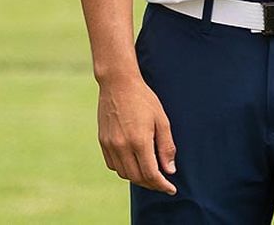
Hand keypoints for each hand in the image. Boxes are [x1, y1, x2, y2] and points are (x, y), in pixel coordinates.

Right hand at [97, 75, 177, 194]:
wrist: (118, 85)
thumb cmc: (144, 100)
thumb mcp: (162, 120)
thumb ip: (166, 147)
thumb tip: (169, 170)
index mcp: (139, 140)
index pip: (151, 173)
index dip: (162, 185)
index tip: (171, 189)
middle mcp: (122, 146)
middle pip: (136, 177)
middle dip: (151, 184)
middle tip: (163, 183)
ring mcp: (110, 145)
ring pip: (123, 173)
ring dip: (138, 178)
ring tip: (150, 174)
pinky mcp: (102, 142)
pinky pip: (113, 165)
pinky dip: (124, 169)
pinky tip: (134, 164)